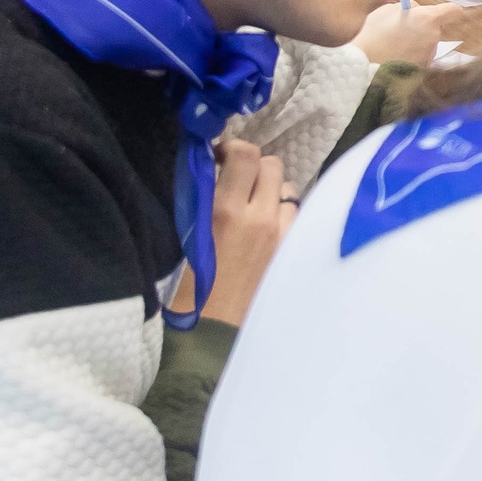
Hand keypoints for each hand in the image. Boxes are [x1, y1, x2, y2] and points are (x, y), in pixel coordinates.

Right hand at [190, 138, 297, 327]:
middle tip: (234, 179)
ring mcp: (283, 235)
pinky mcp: (292, 251)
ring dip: (271, 190)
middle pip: (272, 165)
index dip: (232, 147)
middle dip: (253, 165)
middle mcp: (263, 218)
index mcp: (228, 212)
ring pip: (289, 189)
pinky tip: (267, 227)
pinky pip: (296, 216)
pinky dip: (283, 213)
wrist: (211, 333)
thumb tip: (208, 172)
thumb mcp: (185, 238)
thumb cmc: (185, 290)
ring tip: (252, 205)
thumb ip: (201, 202)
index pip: (246, 155)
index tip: (218, 158)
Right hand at [355, 0, 462, 68]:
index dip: (449, 9)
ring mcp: (429, 56)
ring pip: (426, 44)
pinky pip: (419, 59)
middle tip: (399, 29)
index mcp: (428, 19)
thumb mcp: (386, 10)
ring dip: (415, 43)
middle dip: (421, 27)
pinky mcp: (422, 71)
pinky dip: (410, 57)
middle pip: (434, 28)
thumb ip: (407, 7)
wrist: (362, 66)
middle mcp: (433, 37)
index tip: (444, 10)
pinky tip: (393, 58)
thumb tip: (416, 9)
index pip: (452, 10)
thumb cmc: (372, 34)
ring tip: (392, 46)